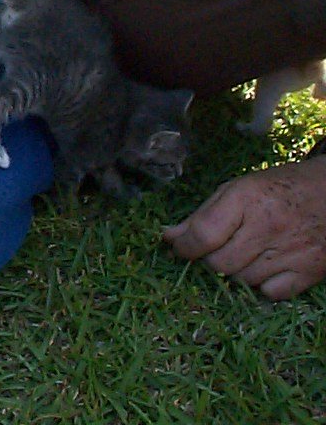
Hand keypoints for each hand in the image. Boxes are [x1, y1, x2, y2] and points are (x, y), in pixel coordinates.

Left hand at [163, 159, 325, 299]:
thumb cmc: (280, 187)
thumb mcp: (238, 188)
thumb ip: (203, 213)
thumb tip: (169, 236)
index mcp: (247, 199)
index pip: (203, 234)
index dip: (183, 247)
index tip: (178, 248)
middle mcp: (268, 226)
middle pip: (219, 263)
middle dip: (208, 260)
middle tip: (215, 249)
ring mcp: (291, 251)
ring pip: (242, 281)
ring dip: (234, 272)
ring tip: (244, 253)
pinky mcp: (310, 271)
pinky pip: (270, 293)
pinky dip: (262, 285)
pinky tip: (265, 267)